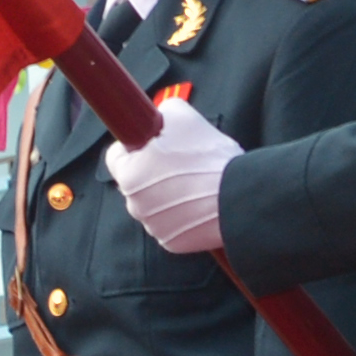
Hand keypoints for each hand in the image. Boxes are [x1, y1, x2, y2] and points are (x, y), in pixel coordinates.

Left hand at [108, 99, 239, 253]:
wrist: (239, 197)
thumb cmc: (208, 158)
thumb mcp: (183, 116)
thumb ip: (162, 112)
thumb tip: (160, 117)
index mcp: (130, 174)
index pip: (116, 156)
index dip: (136, 145)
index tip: (153, 143)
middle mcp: (134, 204)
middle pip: (136, 181)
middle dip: (154, 171)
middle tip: (182, 162)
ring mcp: (153, 226)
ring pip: (154, 204)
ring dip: (169, 194)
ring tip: (197, 183)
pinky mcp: (172, 242)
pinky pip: (171, 223)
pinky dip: (182, 215)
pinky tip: (201, 203)